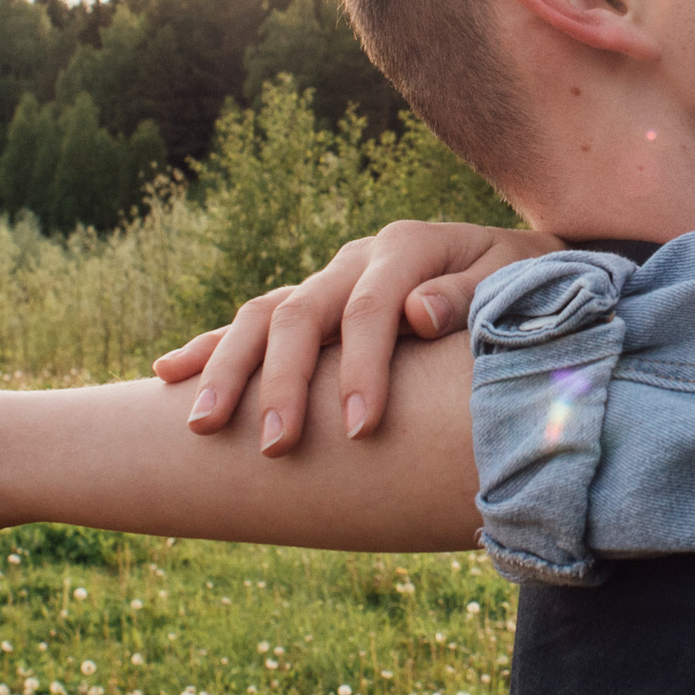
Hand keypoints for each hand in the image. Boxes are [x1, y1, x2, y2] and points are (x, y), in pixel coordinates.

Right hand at [154, 220, 563, 452]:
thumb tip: (418, 313)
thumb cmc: (526, 286)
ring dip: (229, 369)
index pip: (372, 309)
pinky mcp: (314, 302)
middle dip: (282, 382)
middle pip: (301, 313)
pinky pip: (254, 321)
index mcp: (408, 247)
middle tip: (275, 446)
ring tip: (202, 425)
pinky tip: (168, 374)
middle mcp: (357, 258)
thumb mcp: (518, 282)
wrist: (524, 267)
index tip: (360, 428)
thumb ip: (473, 296)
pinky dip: (212, 346)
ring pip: (263, 316)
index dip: (362, 367)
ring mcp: (329, 279)